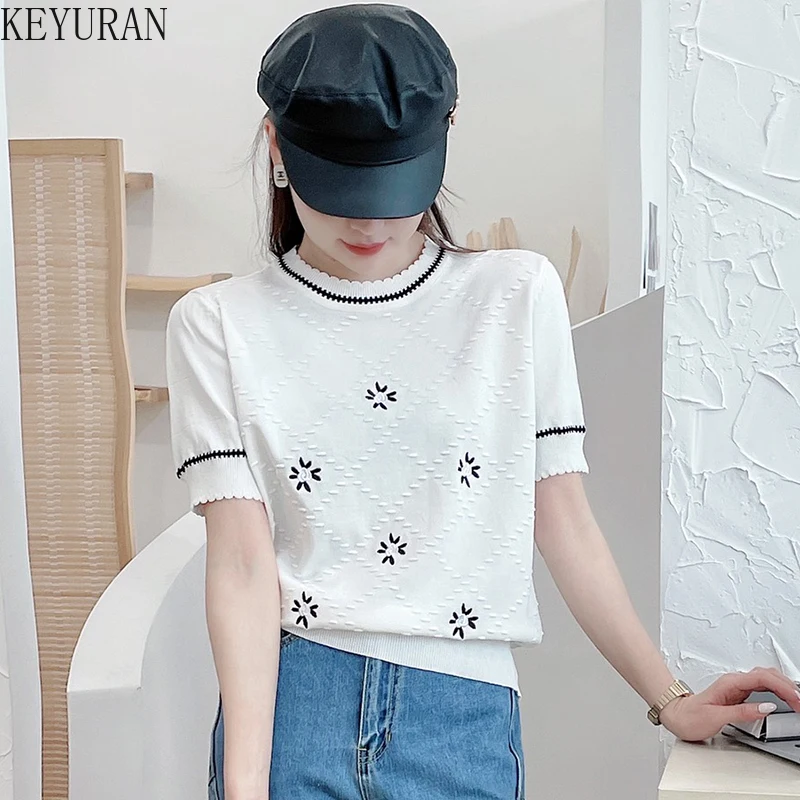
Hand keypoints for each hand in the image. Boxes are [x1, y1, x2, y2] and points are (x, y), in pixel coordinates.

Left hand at [660, 667, 799, 741]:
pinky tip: (784, 697)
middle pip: (767, 675)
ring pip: (766, 679)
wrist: (676, 715)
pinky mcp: (738, 694)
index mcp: (730, 683)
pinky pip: (762, 687)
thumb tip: (765, 707)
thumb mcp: (716, 717)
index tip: (796, 699)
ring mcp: (736, 686)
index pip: (762, 679)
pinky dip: (776, 691)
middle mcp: (734, 681)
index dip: (783, 687)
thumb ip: (742, 712)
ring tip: (798, 700)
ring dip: (784, 687)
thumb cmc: (690, 716)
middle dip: (788, 686)